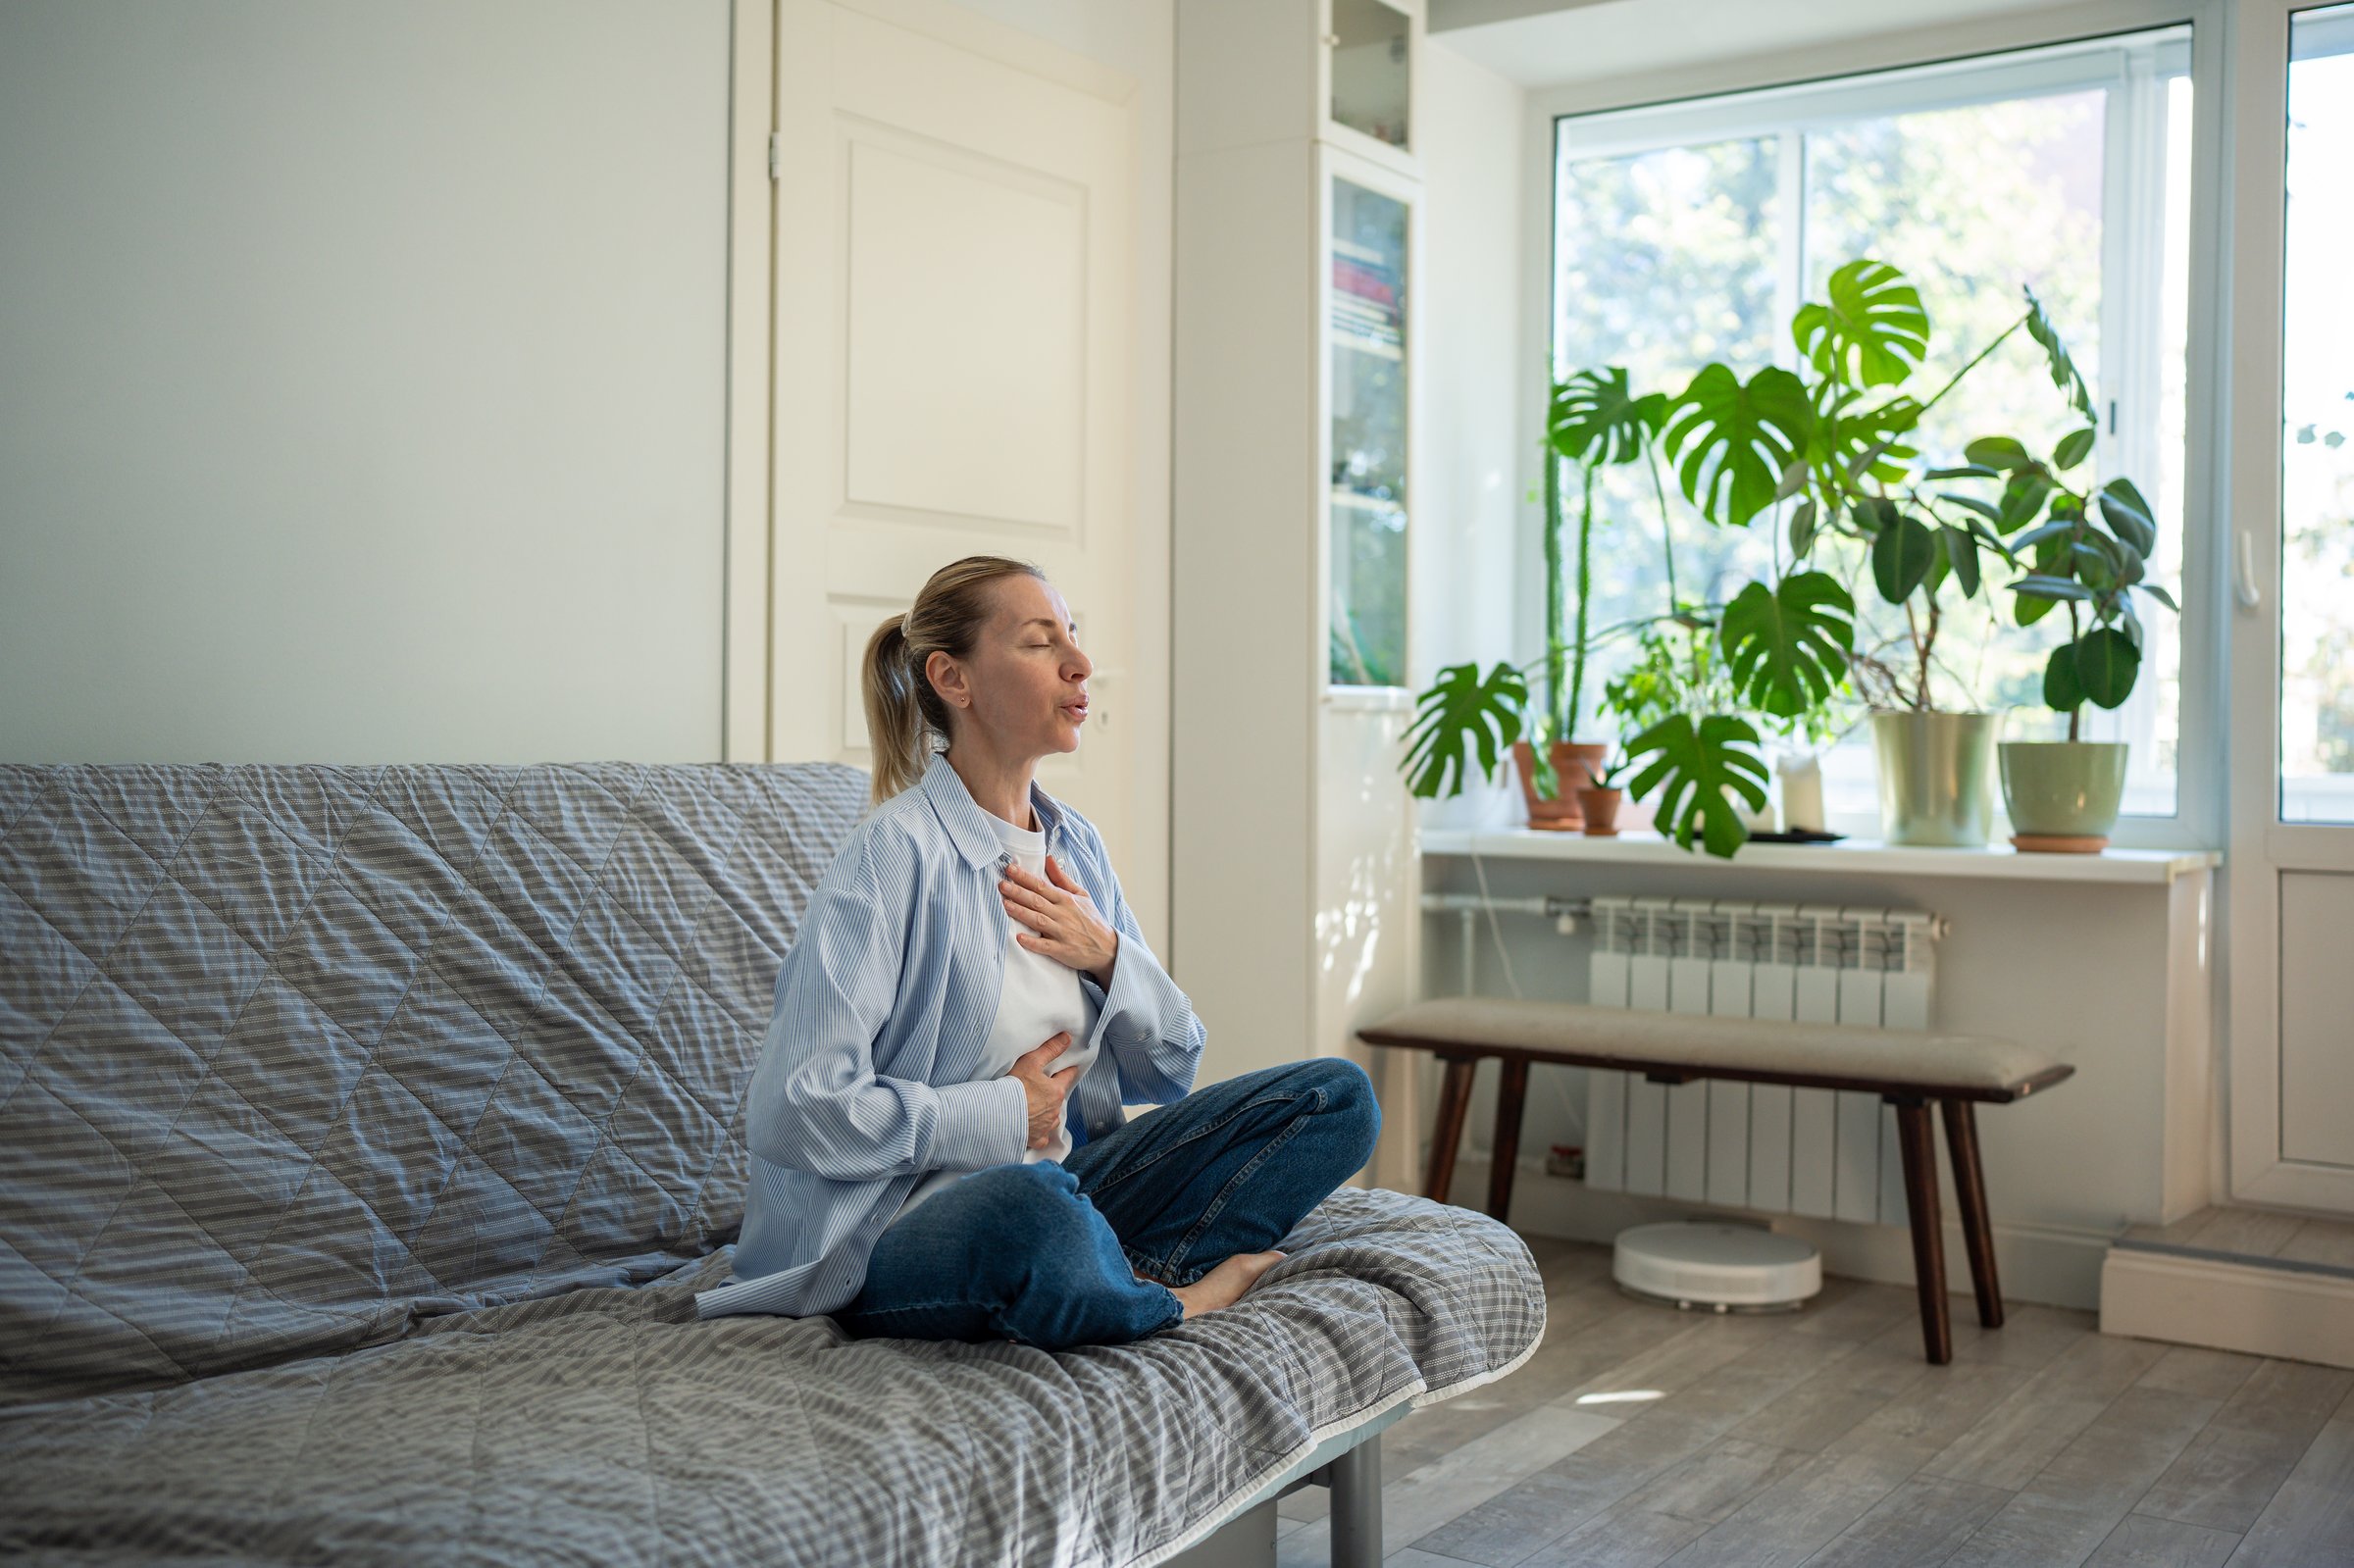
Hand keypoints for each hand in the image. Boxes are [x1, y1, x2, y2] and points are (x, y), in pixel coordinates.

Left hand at [1000, 855, 1118, 987]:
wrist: (1107, 947)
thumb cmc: (1091, 920)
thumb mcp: (1082, 895)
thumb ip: (1062, 878)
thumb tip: (1049, 859)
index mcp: (1066, 899)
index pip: (1042, 886)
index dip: (1025, 877)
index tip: (1010, 869)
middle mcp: (1063, 914)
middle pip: (1037, 901)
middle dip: (1018, 892)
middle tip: (1001, 885)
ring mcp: (1062, 932)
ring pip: (1038, 920)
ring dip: (1021, 912)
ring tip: (1005, 905)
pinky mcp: (1062, 950)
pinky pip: (1045, 946)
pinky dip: (1033, 943)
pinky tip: (1019, 938)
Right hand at [1010, 1032, 1081, 1148]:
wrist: (997, 1115)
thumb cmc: (1013, 1087)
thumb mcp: (1031, 1062)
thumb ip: (1049, 1049)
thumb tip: (1067, 1038)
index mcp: (1056, 1091)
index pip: (1067, 1077)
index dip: (1067, 1070)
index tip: (1068, 1068)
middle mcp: (1054, 1111)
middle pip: (1058, 1099)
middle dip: (1054, 1093)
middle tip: (1044, 1088)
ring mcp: (1045, 1127)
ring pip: (1052, 1119)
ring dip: (1047, 1113)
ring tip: (1037, 1108)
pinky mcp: (1035, 1139)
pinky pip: (1042, 1137)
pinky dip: (1040, 1133)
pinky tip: (1033, 1129)